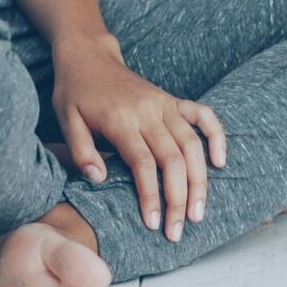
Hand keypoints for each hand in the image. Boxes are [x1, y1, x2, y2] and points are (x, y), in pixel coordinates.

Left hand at [51, 41, 227, 242]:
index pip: (143, 164)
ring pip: (192, 144)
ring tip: (198, 212)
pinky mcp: (173, 100)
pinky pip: (203, 116)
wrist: (89, 55)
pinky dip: (216, 136)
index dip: (151, 196)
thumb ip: (81, 152)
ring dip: (199, 180)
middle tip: (178, 230)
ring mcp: (165, 104)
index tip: (153, 224)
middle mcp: (149, 111)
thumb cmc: (74, 92)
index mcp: (121, 120)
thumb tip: (99, 179)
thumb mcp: (66, 121)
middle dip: (179, 198)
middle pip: (172, 159)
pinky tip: (220, 162)